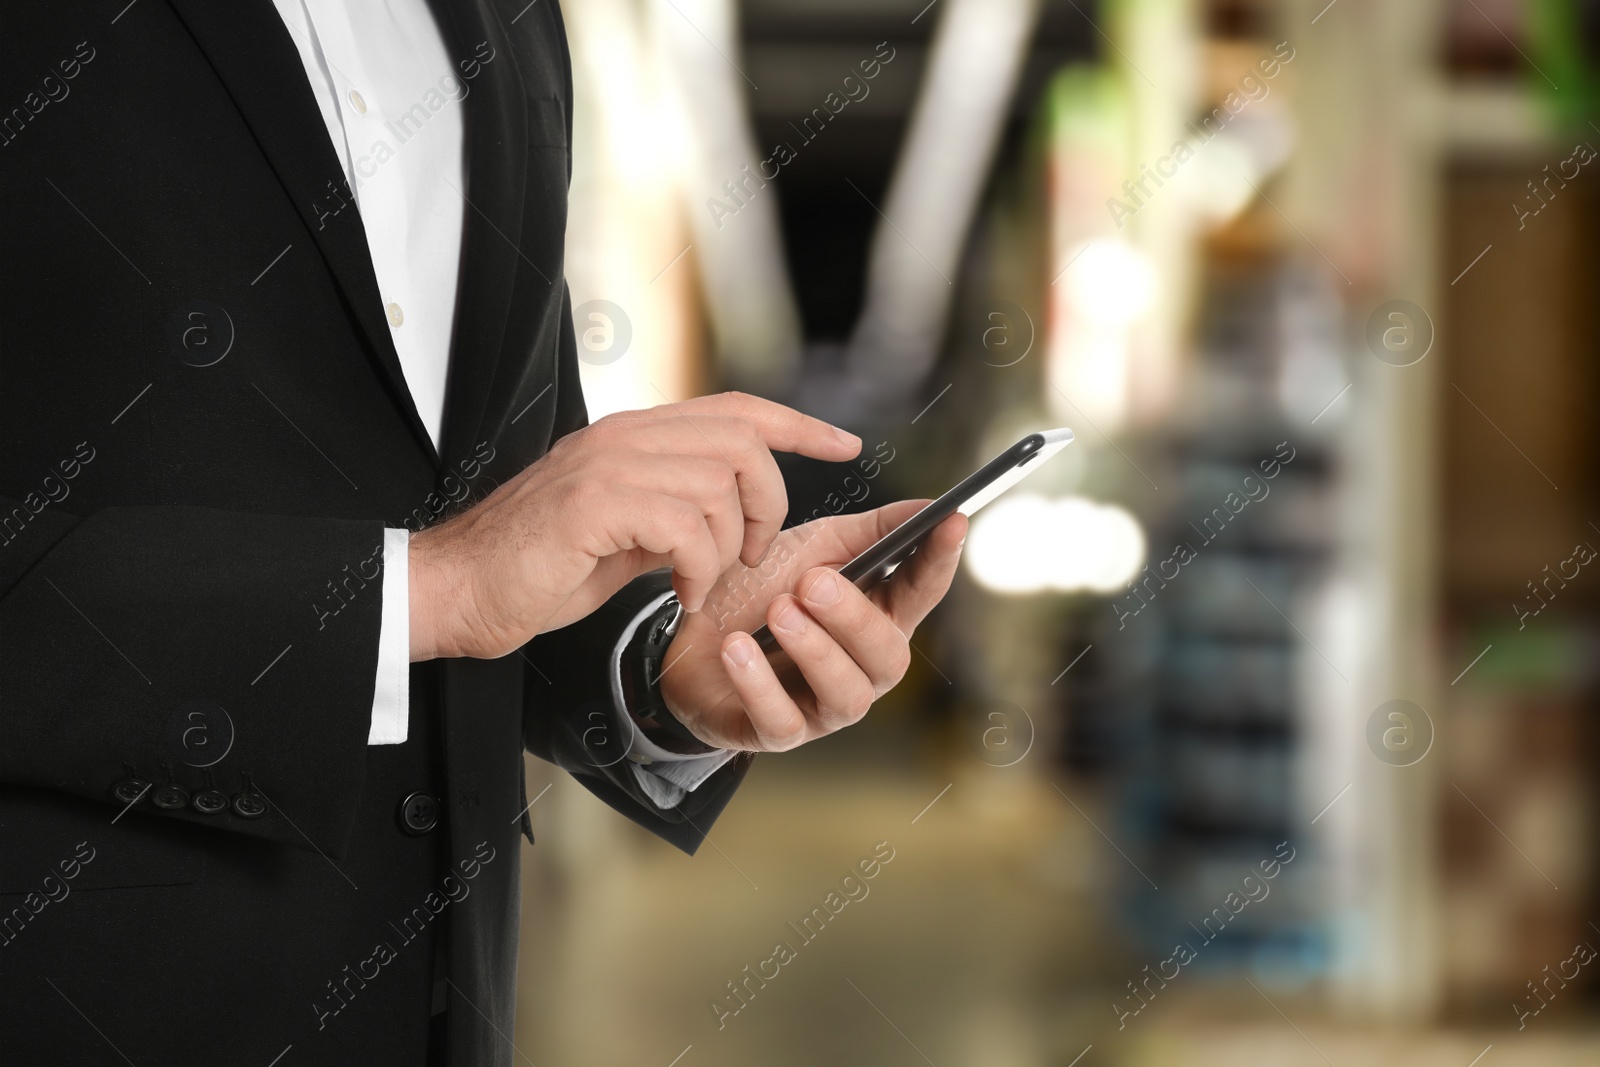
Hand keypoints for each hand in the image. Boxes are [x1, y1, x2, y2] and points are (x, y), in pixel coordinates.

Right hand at [408, 392, 860, 659]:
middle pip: (743, 443)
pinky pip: (687, 526)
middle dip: (768, 506)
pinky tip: (677, 595)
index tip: (845, 444)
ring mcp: (609, 463)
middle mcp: (626, 436)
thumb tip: (727, 516)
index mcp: (635, 436)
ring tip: (699, 583)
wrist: (462, 590)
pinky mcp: (595, 502)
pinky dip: (697, 570)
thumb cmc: (538, 569)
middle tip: (748, 556)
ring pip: (721, 485)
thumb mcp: (624, 532)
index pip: (737, 408)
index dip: (798, 424)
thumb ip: (673, 510)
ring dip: (728, 547)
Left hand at [658, 499, 966, 750]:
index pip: (922, 592)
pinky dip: (759, 682)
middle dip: (853, 618)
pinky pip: (781, 720)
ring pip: (846, 693)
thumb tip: (928, 506)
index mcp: (878, 617)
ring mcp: (823, 706)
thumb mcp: (810, 548)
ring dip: (813, 650)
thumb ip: (868, 531)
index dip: (940, 560)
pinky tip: (736, 647)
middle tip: (813, 581)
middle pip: (887, 653)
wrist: (685, 634)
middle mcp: (862, 668)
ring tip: (777, 611)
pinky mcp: (777, 732)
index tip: (951, 522)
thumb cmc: (758, 593)